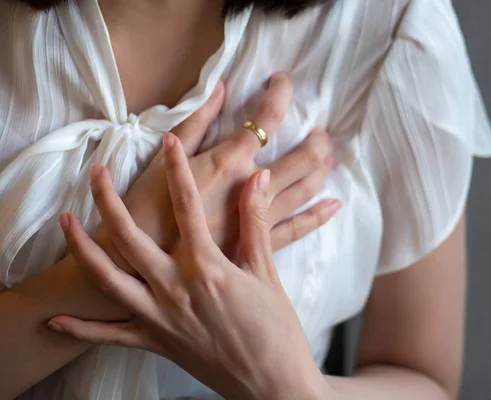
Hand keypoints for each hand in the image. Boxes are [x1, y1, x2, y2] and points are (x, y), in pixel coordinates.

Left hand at [49, 134, 327, 399]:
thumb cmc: (275, 330)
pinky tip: (57, 321)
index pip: (188, 206)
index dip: (178, 169)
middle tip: (96, 173)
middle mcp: (175, 288)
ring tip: (66, 222)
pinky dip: (82, 330)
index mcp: (207, 267)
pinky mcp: (156, 343)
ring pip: (110, 280)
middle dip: (109, 202)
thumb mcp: (266, 272)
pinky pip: (111, 337)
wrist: (272, 384)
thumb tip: (260, 180)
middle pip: (131, 238)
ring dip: (84, 250)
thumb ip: (257, 223)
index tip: (169, 140)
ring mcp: (160, 317)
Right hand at [118, 74, 337, 257]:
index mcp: (228, 161)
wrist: (137, 264)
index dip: (280, 93)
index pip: (267, 117)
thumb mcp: (164, 159)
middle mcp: (251, 187)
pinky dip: (318, 215)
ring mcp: (258, 218)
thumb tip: (219, 88)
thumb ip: (196, 122)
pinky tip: (333, 204)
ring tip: (327, 158)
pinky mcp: (258, 246)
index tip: (283, 80)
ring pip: (304, 189)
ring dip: (320, 170)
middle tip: (320, 133)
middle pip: (300, 158)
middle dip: (316, 141)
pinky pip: (298, 228)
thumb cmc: (145, 209)